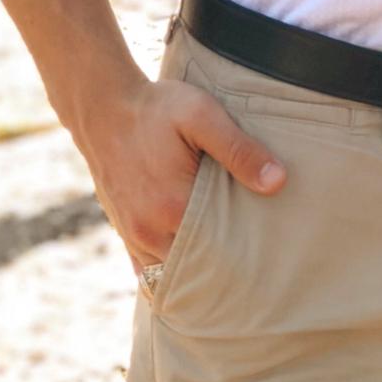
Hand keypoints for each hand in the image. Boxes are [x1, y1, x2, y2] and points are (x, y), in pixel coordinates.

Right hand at [81, 72, 286, 279]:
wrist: (103, 107)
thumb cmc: (157, 109)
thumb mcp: (202, 116)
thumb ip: (239, 149)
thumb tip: (278, 181)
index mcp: (173, 206)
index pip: (217, 253)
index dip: (242, 258)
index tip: (265, 259)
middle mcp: (149, 230)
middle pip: (193, 269)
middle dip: (220, 271)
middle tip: (252, 268)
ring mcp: (132, 234)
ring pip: (168, 274)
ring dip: (194, 273)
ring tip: (225, 269)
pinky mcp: (123, 229)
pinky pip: (145, 269)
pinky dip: (167, 272)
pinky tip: (189, 269)